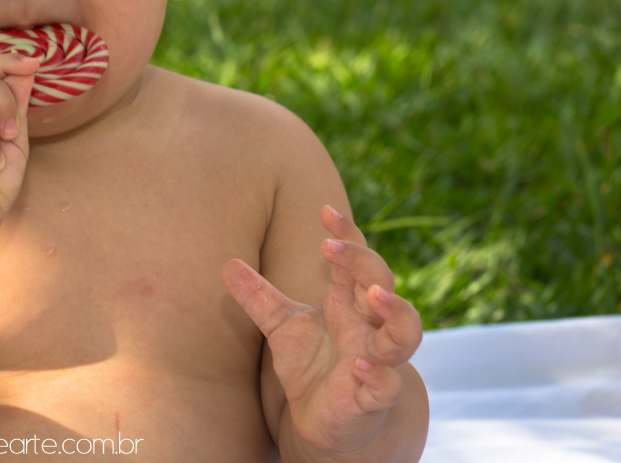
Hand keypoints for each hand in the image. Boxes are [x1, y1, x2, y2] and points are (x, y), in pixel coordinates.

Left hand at [220, 206, 422, 453]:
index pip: (356, 259)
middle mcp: (368, 326)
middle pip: (382, 283)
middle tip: (332, 247)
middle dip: (363, 262)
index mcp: (349, 303)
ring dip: (396, 312)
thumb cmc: (313, 366)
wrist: (325, 421)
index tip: (325, 211)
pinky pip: (387, 385)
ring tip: (374, 294)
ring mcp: (377, 360)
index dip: (347, 234)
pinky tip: (359, 366)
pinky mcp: (373, 398)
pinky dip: (378, 375)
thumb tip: (226, 264)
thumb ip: (258, 296)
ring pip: (405, 333)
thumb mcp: (281, 326)